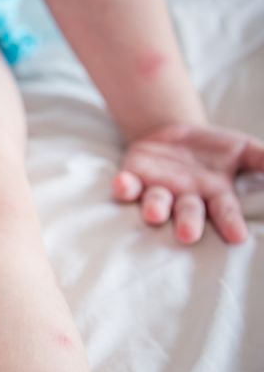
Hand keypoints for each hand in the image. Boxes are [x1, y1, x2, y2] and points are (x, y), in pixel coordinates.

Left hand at [113, 123, 263, 244]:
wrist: (170, 134)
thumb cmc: (212, 149)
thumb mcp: (241, 150)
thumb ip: (263, 160)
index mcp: (214, 195)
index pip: (225, 212)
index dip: (229, 223)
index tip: (237, 236)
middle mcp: (185, 198)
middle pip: (187, 214)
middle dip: (187, 224)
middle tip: (187, 235)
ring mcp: (158, 190)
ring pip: (156, 203)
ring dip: (154, 209)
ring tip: (153, 215)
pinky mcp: (133, 178)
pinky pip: (127, 186)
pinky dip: (124, 187)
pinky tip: (122, 184)